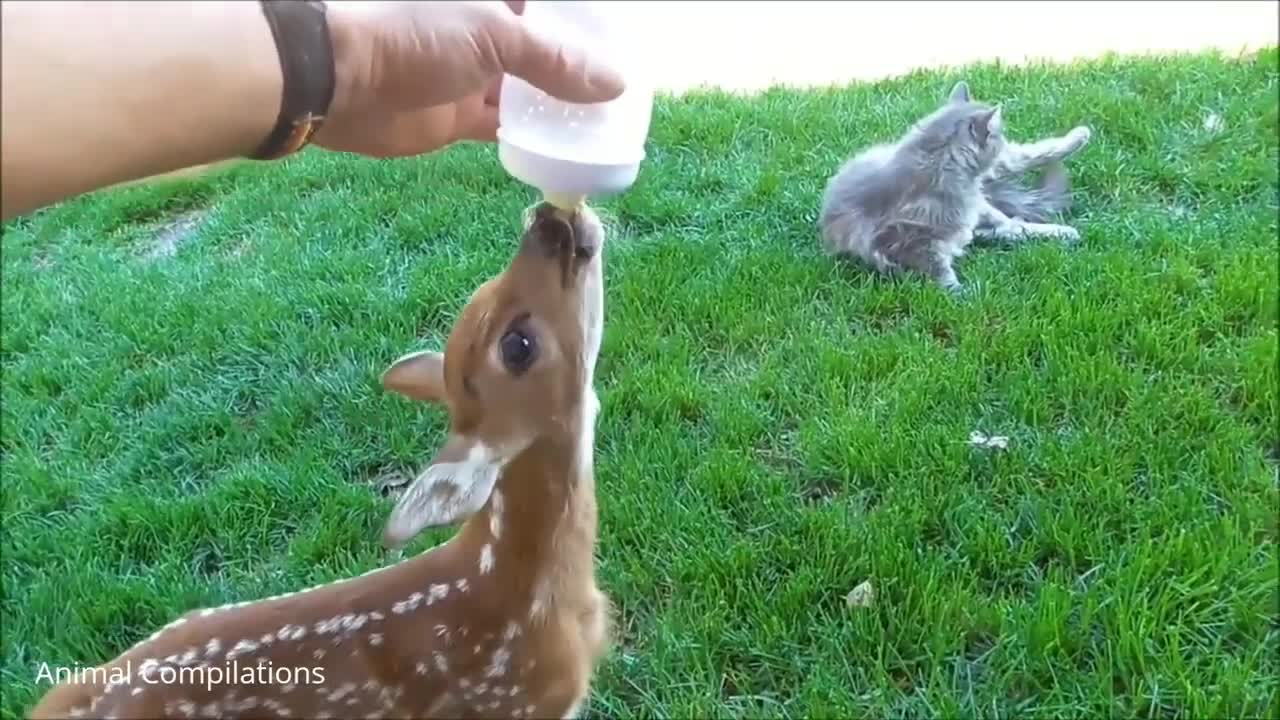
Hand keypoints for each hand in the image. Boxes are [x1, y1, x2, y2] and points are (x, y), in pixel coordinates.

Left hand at [314, 0, 625, 157]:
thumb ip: (558, 60)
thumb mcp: (497, 36)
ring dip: (560, 107)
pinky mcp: (457, 114)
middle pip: (544, 46)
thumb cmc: (415, 34)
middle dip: (579, 67)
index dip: (584, 21)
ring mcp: (471, 71)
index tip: (622, 43)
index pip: (550, 6)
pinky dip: (533, 138)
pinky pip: (505, 126)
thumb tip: (616, 84)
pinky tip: (567, 149)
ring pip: (528, 89)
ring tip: (606, 124)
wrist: (339, 80)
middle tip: (624, 92)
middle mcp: (484, 26)